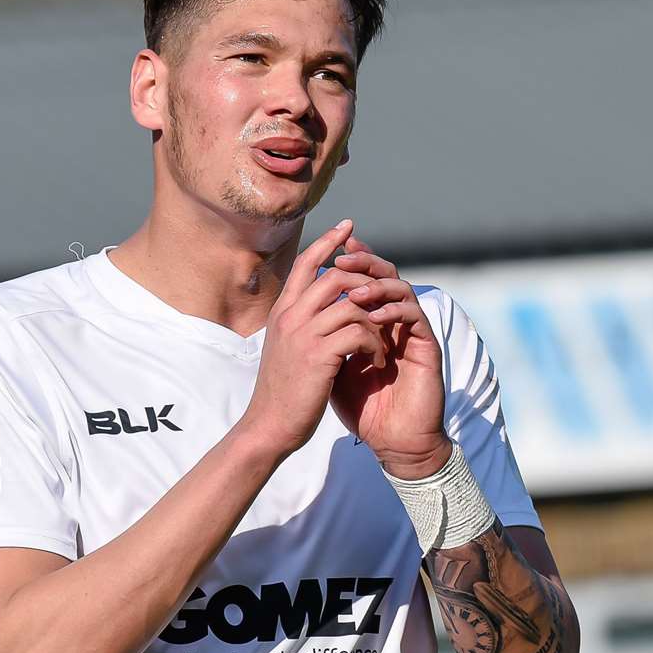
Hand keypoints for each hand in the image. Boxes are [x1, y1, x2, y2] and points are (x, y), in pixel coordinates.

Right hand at [237, 219, 387, 459]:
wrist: (269, 425)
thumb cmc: (282, 391)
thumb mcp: (286, 347)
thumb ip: (300, 323)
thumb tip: (322, 306)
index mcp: (282, 312)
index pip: (305, 264)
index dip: (327, 242)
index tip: (348, 226)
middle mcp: (290, 317)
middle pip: (333, 275)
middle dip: (364, 280)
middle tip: (383, 295)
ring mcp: (304, 334)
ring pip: (351, 303)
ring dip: (374, 319)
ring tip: (381, 341)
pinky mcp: (320, 355)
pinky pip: (360, 332)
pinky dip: (375, 344)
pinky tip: (377, 360)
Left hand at [328, 235, 449, 479]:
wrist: (390, 440)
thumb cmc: (361, 406)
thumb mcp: (331, 366)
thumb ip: (320, 338)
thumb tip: (291, 312)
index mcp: (371, 322)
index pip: (362, 279)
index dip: (348, 261)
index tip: (328, 249)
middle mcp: (393, 321)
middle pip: (384, 274)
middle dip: (363, 262)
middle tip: (343, 258)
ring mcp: (411, 332)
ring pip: (402, 289)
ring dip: (377, 286)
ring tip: (355, 294)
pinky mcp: (427, 348)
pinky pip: (415, 317)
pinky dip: (394, 312)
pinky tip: (375, 317)